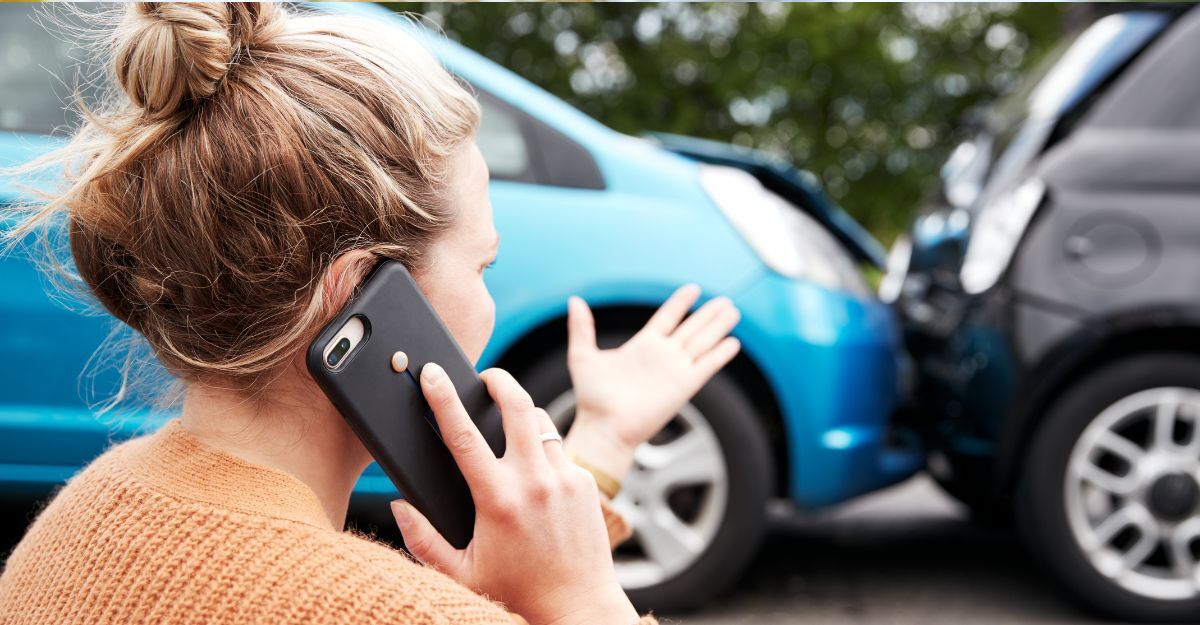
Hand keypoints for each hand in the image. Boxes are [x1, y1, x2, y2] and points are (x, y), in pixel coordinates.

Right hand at [391, 363, 637, 624]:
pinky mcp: (586, 483)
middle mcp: (534, 482)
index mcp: (497, 500)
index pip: (463, 434)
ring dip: (523, 415)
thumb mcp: (460, 573)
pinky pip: (560, 450)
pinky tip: (534, 472)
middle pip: (516, 405)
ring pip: (541, 422)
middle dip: (498, 380)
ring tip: (508, 424)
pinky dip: (543, 451)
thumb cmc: (517, 593)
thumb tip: (399, 505)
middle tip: (485, 377)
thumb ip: (423, 539)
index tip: (433, 374)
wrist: (578, 607)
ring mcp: (565, 479)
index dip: (443, 398)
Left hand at [563, 284, 740, 480]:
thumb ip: (582, 328)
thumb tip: (575, 300)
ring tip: (733, 311)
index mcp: (642, 346)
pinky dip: (720, 354)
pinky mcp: (683, 386)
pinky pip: (707, 366)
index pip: (667, 318)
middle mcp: (662, 356)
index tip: (693, 289)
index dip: (680, 303)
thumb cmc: (592, 398)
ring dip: (718, 327)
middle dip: (708, 314)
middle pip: (691, 328)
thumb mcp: (583, 356)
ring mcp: (675, 370)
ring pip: (702, 342)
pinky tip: (733, 343)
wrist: (604, 428)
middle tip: (725, 300)